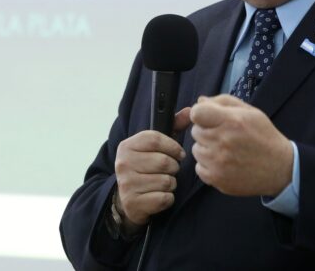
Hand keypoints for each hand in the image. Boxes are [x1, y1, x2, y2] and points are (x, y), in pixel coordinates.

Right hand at [114, 113, 191, 227]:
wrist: (127, 199)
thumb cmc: (146, 167)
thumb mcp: (154, 146)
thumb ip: (173, 127)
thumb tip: (191, 110)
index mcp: (127, 146)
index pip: (155, 139)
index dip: (173, 146)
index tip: (179, 153)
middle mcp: (123, 163)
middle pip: (163, 162)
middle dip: (174, 168)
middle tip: (170, 170)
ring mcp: (127, 184)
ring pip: (166, 181)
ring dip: (171, 184)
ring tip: (163, 183)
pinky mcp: (133, 203)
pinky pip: (164, 198)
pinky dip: (167, 198)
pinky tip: (159, 196)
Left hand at [186, 94, 293, 196]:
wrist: (279, 167)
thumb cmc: (264, 136)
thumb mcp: (250, 112)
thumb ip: (223, 102)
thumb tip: (199, 101)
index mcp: (231, 121)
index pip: (196, 113)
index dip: (200, 114)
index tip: (208, 118)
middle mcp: (223, 141)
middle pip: (195, 131)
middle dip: (206, 131)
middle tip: (223, 135)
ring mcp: (218, 162)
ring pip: (196, 149)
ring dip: (206, 149)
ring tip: (225, 150)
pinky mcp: (217, 178)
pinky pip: (199, 167)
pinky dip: (208, 165)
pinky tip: (223, 163)